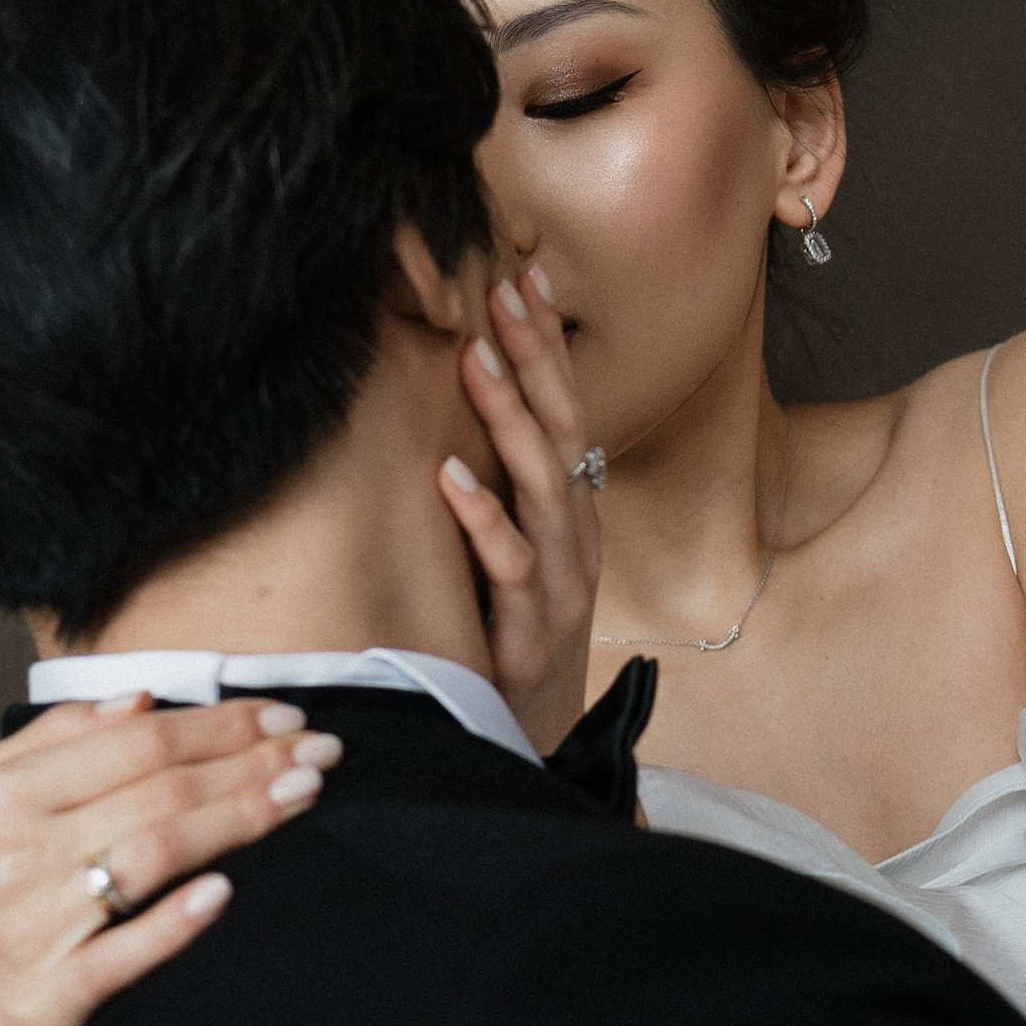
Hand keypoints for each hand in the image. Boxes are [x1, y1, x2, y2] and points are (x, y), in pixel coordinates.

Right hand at [0, 697, 341, 1025]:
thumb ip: (51, 742)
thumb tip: (140, 699)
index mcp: (4, 793)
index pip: (138, 741)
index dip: (221, 723)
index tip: (287, 714)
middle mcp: (18, 850)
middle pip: (159, 789)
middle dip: (252, 761)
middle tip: (323, 749)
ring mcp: (33, 924)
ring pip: (153, 854)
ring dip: (237, 819)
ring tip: (304, 795)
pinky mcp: (45, 997)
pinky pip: (120, 953)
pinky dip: (173, 922)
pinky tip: (224, 893)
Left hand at [440, 260, 601, 752]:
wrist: (531, 746)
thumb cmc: (513, 645)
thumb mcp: (515, 560)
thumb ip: (501, 496)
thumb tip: (461, 420)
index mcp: (571, 514)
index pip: (564, 412)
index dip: (546, 348)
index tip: (522, 279)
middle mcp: (575, 537)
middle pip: (563, 431)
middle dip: (537, 358)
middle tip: (504, 289)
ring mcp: (561, 582)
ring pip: (544, 486)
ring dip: (511, 419)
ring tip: (475, 360)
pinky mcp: (534, 630)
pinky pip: (512, 565)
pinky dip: (483, 518)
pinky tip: (449, 476)